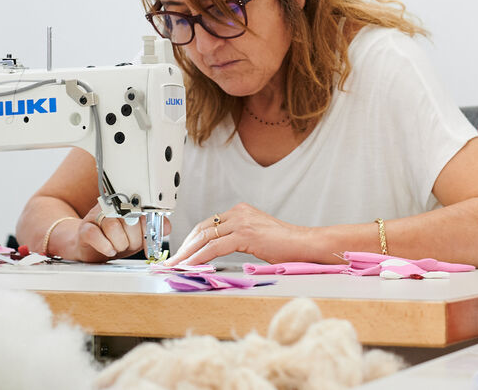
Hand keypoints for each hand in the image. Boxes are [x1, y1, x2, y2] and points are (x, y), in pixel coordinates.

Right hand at [69, 203, 147, 261]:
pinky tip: (110, 250)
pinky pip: (95, 235)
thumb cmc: (116, 239)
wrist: (93, 247)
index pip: (142, 210)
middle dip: (133, 239)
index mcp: (126, 204)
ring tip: (118, 247)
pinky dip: (105, 246)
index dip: (148, 229)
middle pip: (128, 219)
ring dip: (119, 244)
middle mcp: (111, 207)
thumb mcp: (138, 234)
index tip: (149, 242)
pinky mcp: (85, 229)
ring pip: (113, 227)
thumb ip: (153, 229)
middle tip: (129, 244)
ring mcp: (96, 216)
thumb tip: (166, 227)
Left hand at [164, 203, 305, 266]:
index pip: (208, 226)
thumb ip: (238, 240)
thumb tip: (218, 253)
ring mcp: (241, 221)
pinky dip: (200, 257)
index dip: (192, 240)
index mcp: (240, 212)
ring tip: (176, 266)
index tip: (181, 254)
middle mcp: (238, 212)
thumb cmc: (286, 246)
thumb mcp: (257, 239)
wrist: (306, 244)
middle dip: (184, 247)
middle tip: (172, 261)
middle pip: (202, 229)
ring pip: (205, 237)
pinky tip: (191, 266)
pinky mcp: (245, 234)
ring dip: (187, 253)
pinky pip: (215, 247)